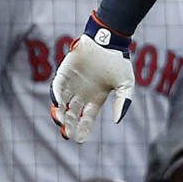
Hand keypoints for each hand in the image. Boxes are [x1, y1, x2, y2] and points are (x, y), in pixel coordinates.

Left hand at [49, 15, 134, 142]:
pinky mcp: (64, 73)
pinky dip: (56, 95)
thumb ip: (123, 102)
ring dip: (60, 113)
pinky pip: (57, 87)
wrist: (109, 40)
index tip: (80, 140)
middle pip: (72, 114)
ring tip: (61, 122)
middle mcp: (81, 93)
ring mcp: (72, 84)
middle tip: (67, 135)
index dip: (83, 129)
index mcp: (95, 98)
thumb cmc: (119, 61)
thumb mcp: (126, 85)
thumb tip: (117, 121)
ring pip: (62, 103)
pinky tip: (57, 103)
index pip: (87, 118)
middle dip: (69, 125)